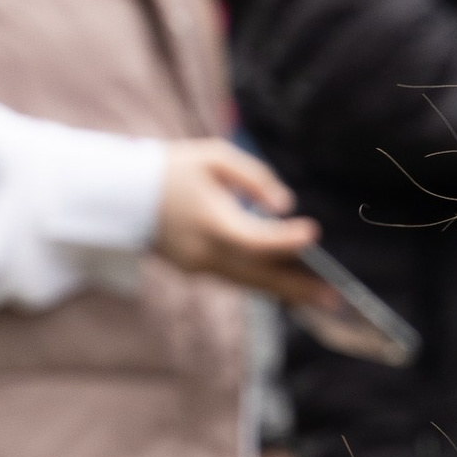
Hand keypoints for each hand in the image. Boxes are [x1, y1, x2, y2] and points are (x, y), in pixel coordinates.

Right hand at [153, 138, 324, 297]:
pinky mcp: (194, 269)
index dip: (285, 240)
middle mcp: (204, 252)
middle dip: (298, 288)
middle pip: (258, 276)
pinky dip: (263, 283)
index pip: (254, 240)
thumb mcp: (214, 157)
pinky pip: (235, 279)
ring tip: (322, 300)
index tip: (313, 232)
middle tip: (335, 299)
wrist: (121, 194)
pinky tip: (291, 287)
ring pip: (248, 284)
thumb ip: (254, 177)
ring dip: (285, 292)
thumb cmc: (173, 169)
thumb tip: (284, 205)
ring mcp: (197, 266)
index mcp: (209, 222)